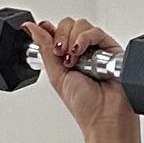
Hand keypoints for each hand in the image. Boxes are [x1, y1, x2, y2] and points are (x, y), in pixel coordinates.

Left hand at [36, 18, 140, 142]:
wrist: (105, 118)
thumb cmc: (84, 106)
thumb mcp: (55, 75)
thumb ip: (44, 48)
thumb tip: (31, 27)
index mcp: (67, 58)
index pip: (57, 31)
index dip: (50, 30)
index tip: (44, 34)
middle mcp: (83, 52)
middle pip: (69, 24)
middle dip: (61, 36)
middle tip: (61, 54)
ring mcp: (97, 50)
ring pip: (82, 25)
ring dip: (72, 39)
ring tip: (73, 58)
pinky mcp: (112, 49)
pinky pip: (97, 32)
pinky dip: (85, 38)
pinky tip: (81, 53)